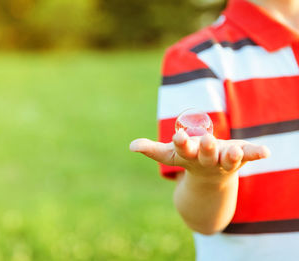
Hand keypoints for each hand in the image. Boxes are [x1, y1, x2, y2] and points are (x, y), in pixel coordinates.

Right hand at [130, 130, 269, 178]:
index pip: (183, 150)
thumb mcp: (169, 156)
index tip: (178, 137)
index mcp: (189, 157)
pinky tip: (266, 152)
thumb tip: (131, 146)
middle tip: (206, 140)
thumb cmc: (188, 161)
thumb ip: (151, 149)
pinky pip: (250, 156)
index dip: (181, 144)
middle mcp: (207, 161)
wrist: (211, 180)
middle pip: (206, 155)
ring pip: (228, 159)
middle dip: (206, 148)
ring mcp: (224, 161)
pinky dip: (257, 153)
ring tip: (234, 150)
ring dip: (231, 155)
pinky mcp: (240, 158)